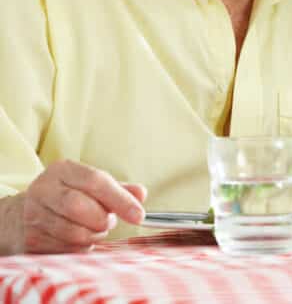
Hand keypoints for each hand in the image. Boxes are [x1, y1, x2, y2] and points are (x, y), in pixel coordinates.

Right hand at [6, 160, 145, 253]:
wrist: (21, 216)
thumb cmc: (67, 197)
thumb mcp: (91, 186)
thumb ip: (119, 189)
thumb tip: (141, 194)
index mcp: (62, 170)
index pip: (95, 181)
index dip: (120, 200)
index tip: (139, 215)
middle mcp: (43, 190)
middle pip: (80, 207)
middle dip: (102, 219)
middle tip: (108, 222)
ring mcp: (33, 216)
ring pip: (74, 232)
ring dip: (93, 235)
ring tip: (94, 228)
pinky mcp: (31, 240)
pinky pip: (66, 249)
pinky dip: (81, 247)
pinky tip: (79, 239)